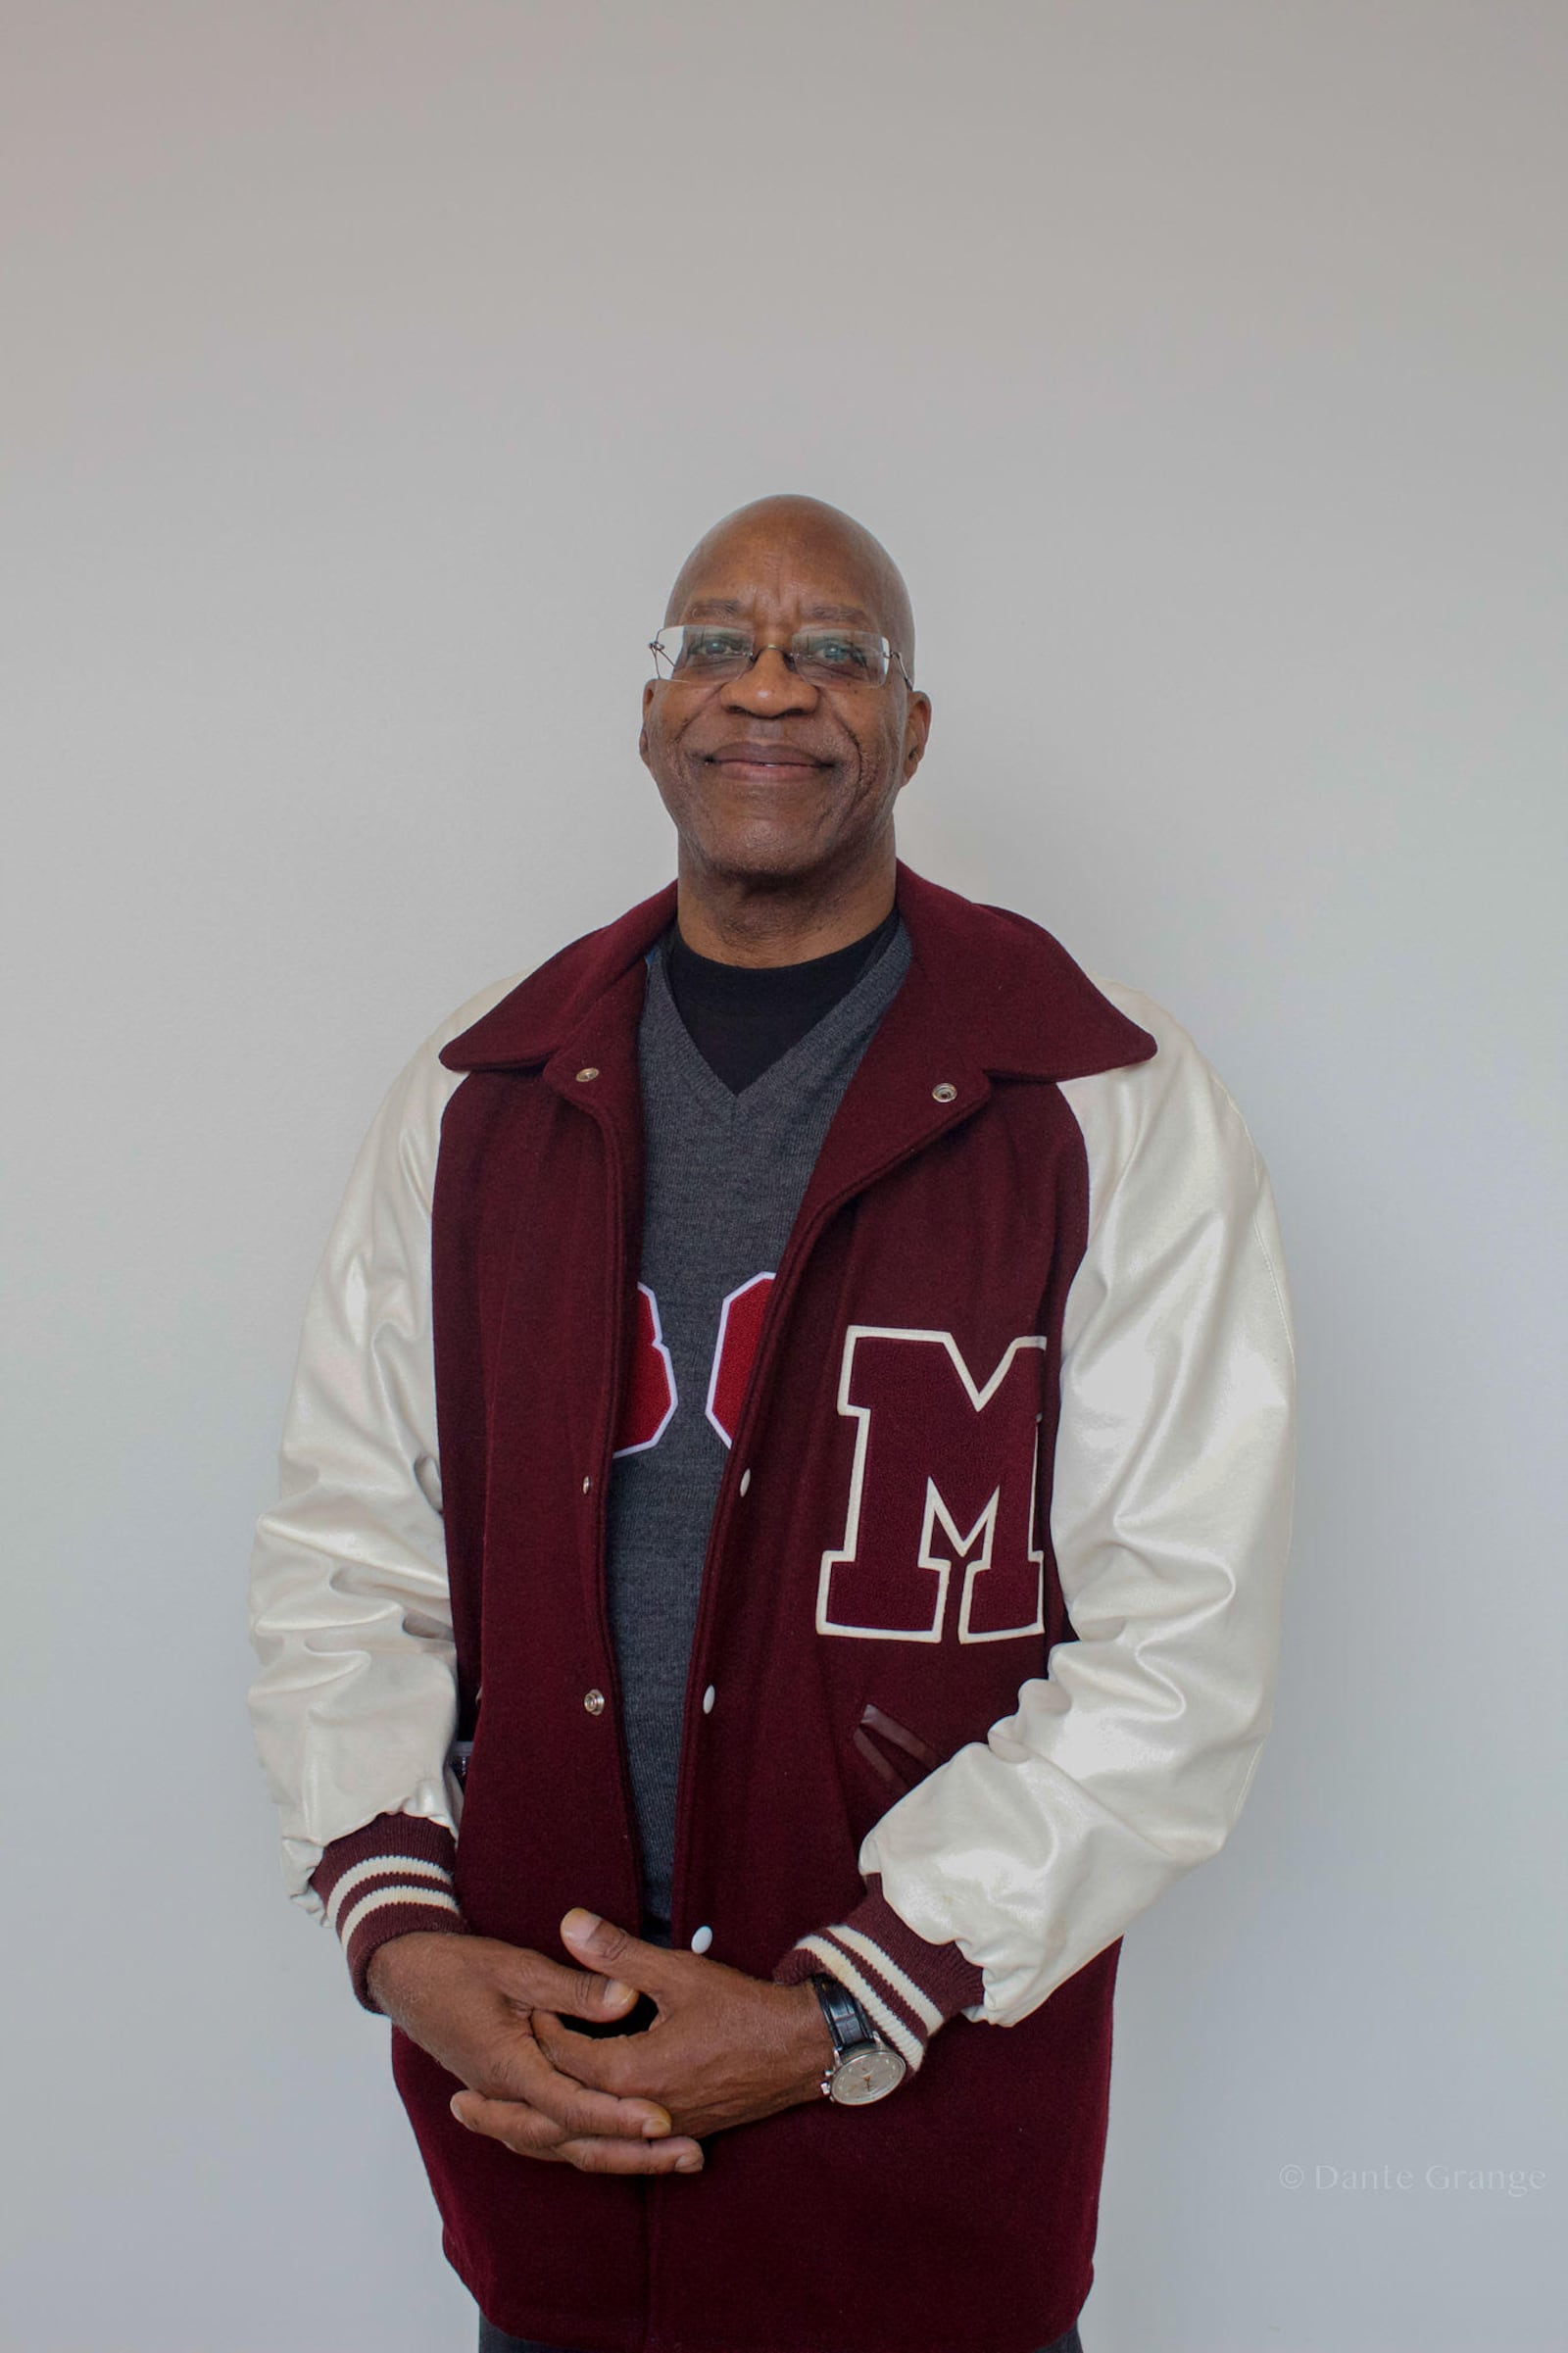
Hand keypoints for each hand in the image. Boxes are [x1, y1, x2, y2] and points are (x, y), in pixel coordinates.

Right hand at [365, 1930, 705, 2174]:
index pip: (570, 2106)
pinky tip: (627, 2147)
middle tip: (690, 2154)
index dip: (617, 2115)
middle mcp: (506, 2098)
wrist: (406, 1977)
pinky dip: (591, 2145)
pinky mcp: (509, 2099)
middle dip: (633, 2151)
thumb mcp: (518, 1966)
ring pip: (566, 2148)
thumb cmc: (458, 1967)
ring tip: (677, 2159)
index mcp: (507, 2067)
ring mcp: (505, 2104)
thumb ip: (574, 1988)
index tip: (662, 2119)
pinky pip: (552, 2138)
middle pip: (574, 2141)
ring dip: (620, 2155)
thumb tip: (627, 2000)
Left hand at [526, 1910, 833, 2141]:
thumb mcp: (677, 1971)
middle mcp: (638, 2114)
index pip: (562, 2057)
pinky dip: (592, 2129)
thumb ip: (618, 1953)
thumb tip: (569, 1925)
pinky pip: (618, 2143)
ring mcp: (659, 2131)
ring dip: (556, 2117)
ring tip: (525, 2100)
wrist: (802, 2050)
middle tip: (501, 2070)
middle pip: (566, 2108)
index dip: (540, 2027)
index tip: (526, 2003)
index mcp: (631, 2074)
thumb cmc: (742, 2009)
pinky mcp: (677, 2135)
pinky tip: (583, 2114)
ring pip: (590, 2134)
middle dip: (530, 2090)